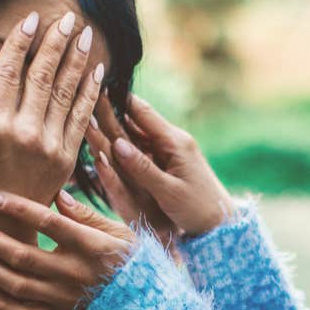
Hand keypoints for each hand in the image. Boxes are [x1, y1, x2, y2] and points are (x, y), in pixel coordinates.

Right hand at [0, 11, 102, 219]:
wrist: (0, 234)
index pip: (10, 73)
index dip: (20, 43)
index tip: (32, 19)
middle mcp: (26, 134)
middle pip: (43, 77)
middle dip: (56, 44)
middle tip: (69, 17)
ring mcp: (50, 146)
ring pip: (65, 93)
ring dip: (77, 62)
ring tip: (86, 35)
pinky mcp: (67, 159)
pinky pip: (81, 119)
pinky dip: (89, 94)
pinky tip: (97, 73)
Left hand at [0, 190, 134, 309]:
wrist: (145, 309)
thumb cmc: (131, 263)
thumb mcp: (118, 232)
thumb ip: (86, 215)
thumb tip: (56, 194)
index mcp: (90, 247)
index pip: (48, 223)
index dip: (18, 209)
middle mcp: (74, 274)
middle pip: (23, 254)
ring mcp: (64, 299)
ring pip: (16, 283)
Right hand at [86, 94, 233, 237]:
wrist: (221, 222)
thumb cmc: (197, 209)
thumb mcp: (169, 191)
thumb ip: (142, 168)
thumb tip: (116, 144)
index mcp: (174, 142)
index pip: (142, 113)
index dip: (119, 100)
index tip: (98, 87)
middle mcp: (173, 141)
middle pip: (137, 121)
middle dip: (112, 111)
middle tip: (88, 97)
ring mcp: (171, 151)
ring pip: (138, 135)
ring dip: (117, 127)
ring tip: (92, 114)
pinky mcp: (170, 162)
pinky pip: (144, 148)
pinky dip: (127, 144)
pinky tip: (110, 139)